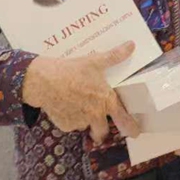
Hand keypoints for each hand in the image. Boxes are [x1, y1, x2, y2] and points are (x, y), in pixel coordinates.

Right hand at [20, 41, 138, 143]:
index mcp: (106, 101)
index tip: (135, 134)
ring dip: (85, 121)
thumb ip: (115, 56)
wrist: (44, 81)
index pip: (124, 120)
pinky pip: (71, 125)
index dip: (131, 128)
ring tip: (77, 106)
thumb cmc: (72, 70)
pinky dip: (70, 118)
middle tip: (98, 123)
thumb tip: (131, 45)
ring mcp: (79, 122)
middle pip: (102, 131)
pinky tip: (65, 105)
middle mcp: (95, 115)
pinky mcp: (65, 125)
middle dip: (101, 129)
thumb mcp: (95, 61)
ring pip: (85, 126)